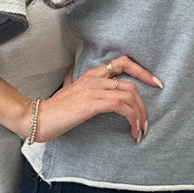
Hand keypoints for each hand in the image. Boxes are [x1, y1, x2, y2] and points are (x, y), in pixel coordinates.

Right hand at [33, 55, 162, 142]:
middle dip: (143, 105)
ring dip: (140, 115)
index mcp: (92, 74)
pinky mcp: (91, 104)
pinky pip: (120, 106)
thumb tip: (94, 90)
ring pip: (129, 96)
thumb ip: (84, 88)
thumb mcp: (72, 93)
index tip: (155, 83)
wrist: (38, 118)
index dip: (142, 71)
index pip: (123, 62)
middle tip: (146, 122)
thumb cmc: (55, 110)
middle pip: (131, 85)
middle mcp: (95, 79)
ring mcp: (93, 90)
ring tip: (140, 130)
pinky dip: (131, 117)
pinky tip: (132, 129)